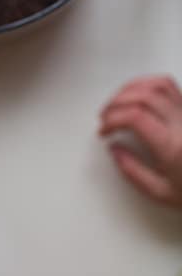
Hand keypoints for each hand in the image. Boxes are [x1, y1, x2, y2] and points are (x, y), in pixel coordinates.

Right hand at [99, 75, 181, 206]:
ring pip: (156, 85)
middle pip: (143, 97)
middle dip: (116, 103)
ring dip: (129, 90)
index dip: (112, 120)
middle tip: (104, 118)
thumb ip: (132, 171)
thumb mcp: (160, 192)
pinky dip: (147, 83)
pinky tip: (136, 94)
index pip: (136, 117)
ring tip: (116, 103)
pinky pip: (168, 85)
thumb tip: (114, 149)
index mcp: (172, 147)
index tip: (103, 131)